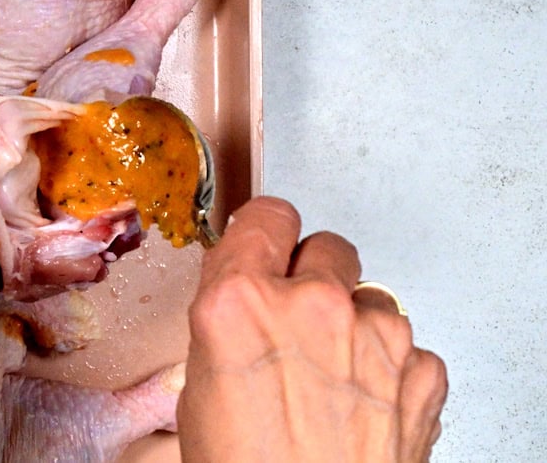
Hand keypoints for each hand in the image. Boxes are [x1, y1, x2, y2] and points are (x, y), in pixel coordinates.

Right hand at [177, 197, 447, 461]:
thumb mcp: (199, 386)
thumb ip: (225, 320)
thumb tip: (242, 294)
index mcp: (239, 302)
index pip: (266, 215)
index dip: (264, 235)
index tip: (265, 246)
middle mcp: (312, 305)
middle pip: (326, 246)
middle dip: (311, 277)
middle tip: (294, 321)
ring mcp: (376, 336)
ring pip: (370, 296)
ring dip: (352, 324)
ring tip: (328, 377)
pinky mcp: (421, 370)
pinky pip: (406, 346)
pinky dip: (388, 368)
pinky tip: (360, 405)